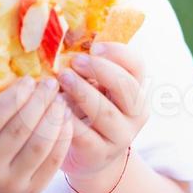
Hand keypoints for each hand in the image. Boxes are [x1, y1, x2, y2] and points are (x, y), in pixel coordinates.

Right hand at [0, 76, 72, 192]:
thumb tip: (20, 74)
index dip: (16, 94)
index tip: (29, 79)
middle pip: (21, 129)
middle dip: (40, 101)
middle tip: (50, 84)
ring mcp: (11, 183)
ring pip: (41, 145)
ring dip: (54, 118)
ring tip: (60, 100)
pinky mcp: (31, 191)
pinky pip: (53, 162)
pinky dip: (63, 138)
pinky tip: (65, 120)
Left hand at [58, 42, 148, 189]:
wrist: (90, 158)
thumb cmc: (87, 112)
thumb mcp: (95, 88)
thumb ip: (89, 67)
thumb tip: (65, 34)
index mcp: (135, 90)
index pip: (137, 66)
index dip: (118, 53)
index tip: (94, 47)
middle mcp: (135, 113)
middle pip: (126, 87)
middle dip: (99, 70)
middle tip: (73, 61)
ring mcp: (121, 136)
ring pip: (106, 112)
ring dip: (82, 92)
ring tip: (61, 80)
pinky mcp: (101, 154)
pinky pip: (86, 136)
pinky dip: (69, 120)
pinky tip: (54, 108)